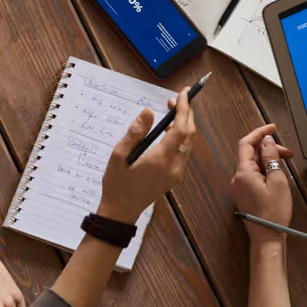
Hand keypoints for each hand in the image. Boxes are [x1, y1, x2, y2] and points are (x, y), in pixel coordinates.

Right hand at [98, 89, 195, 225]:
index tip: (181, 93)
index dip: (183, 109)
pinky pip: (183, 151)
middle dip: (186, 113)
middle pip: (189, 134)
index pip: (180, 129)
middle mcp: (174, 166)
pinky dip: (180, 136)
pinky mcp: (175, 176)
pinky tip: (169, 129)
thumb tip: (148, 112)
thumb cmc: (117, 184)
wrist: (121, 212)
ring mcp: (176, 173)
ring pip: (188, 143)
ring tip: (172, 108)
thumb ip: (135, 133)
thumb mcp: (119, 156)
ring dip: (184, 124)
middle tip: (177, 97)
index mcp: (161, 160)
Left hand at [232, 124, 294, 228]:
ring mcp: (238, 186)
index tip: (272, 128)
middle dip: (268, 148)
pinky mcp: (243, 193)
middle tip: (288, 152)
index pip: (246, 143)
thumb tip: (267, 141)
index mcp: (243, 173)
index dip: (259, 132)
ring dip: (268, 159)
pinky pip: (252, 174)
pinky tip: (277, 173)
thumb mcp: (278, 181)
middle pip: (250, 154)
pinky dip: (264, 169)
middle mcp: (237, 178)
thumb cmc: (274, 212)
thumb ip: (271, 157)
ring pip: (252, 164)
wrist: (267, 237)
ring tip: (285, 162)